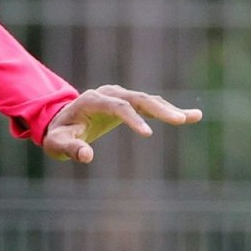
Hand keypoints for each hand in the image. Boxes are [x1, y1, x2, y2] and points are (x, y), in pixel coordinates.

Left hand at [42, 85, 200, 163]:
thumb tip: (87, 157)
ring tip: (193, 117)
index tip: (148, 134)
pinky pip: (149, 105)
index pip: (117, 107)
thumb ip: (70, 148)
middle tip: (181, 121)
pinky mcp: (127, 102)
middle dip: (160, 109)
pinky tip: (191, 116)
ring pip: (147, 100)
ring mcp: (119, 95)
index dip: (133, 119)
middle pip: (138, 99)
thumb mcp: (57, 144)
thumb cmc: (57, 135)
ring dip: (170, 109)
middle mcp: (108, 93)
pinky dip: (168, 110)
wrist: (58, 122)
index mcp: (92, 100)